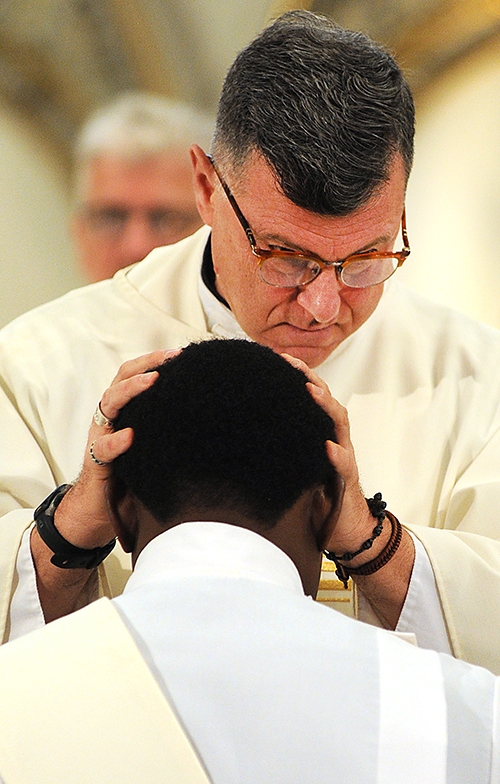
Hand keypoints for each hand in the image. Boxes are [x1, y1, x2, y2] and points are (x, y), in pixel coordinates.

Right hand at [52, 349, 178, 549]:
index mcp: (122, 410)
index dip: (154, 360)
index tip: (181, 354)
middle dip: (145, 366)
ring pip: (108, 404)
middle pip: (120, 380)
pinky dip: (116, 441)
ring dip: (130, 390)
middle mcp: (109, 418)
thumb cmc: (131, 471)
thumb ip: (164, 425)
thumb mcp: (151, 442)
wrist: (101, 508)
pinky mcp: (96, 463)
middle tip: (170, 360)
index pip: (133, 374)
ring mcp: (100, 437)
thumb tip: (204, 411)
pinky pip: (103, 449)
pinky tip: (130, 437)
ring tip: (152, 382)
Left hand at [281, 354, 374, 553]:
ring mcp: (343, 457)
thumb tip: (245, 433)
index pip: (310, 398)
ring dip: (326, 406)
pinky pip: (344, 465)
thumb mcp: (293, 466)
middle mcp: (334, 438)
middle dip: (311, 379)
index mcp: (320, 433)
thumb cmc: (314, 496)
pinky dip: (337, 454)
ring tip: (312, 392)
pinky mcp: (347, 480)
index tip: (277, 358)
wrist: (343, 529)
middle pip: (326, 401)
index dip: (297, 377)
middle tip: (292, 363)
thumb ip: (281, 448)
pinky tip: (327, 447)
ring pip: (339, 424)